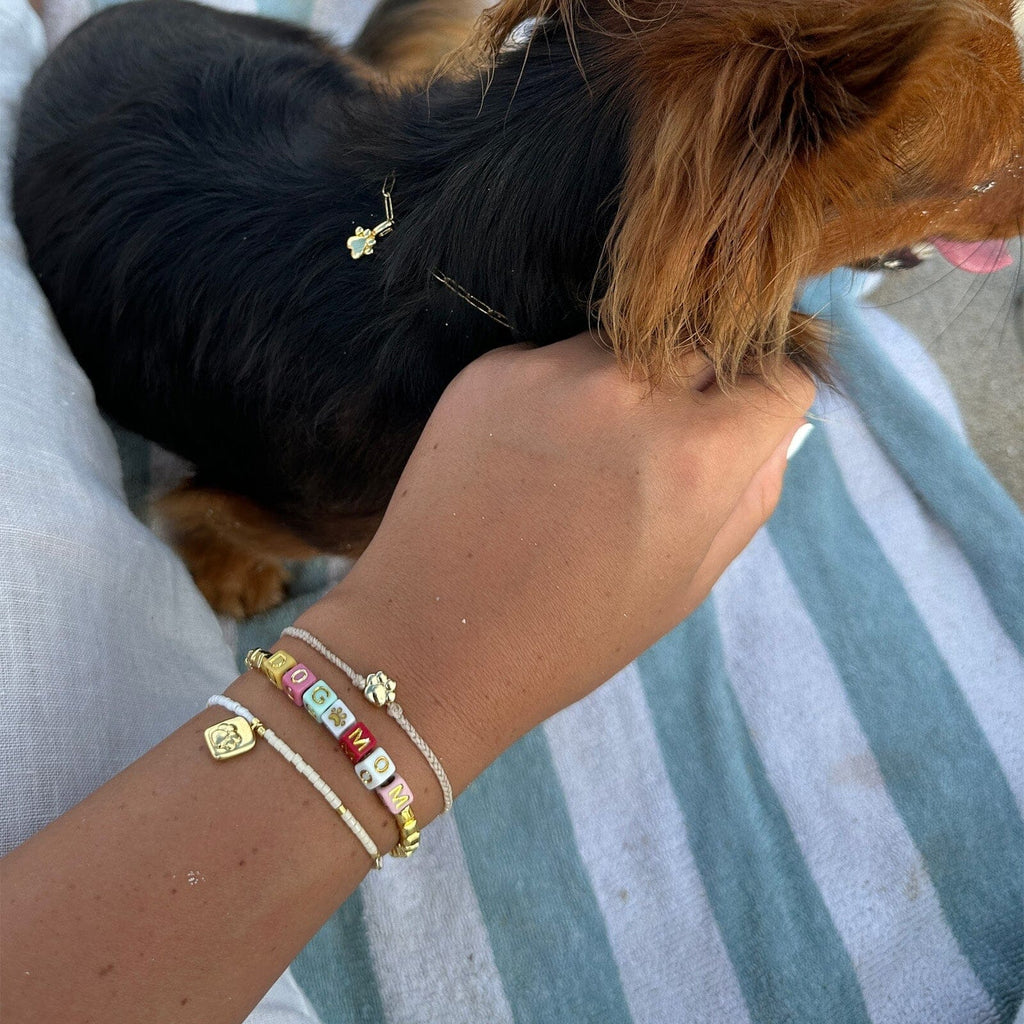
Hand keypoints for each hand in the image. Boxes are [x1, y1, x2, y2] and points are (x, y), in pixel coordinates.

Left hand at [300, 333, 814, 788]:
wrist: (434, 638)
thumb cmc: (572, 633)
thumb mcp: (686, 584)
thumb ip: (749, 495)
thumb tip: (772, 430)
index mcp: (696, 456)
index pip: (782, 379)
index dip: (769, 408)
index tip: (746, 428)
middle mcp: (630, 392)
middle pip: (707, 346)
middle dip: (704, 390)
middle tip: (658, 452)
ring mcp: (553, 372)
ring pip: (628, 347)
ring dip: (629, 386)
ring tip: (582, 462)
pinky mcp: (493, 369)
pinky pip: (555, 362)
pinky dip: (559, 396)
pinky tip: (527, 456)